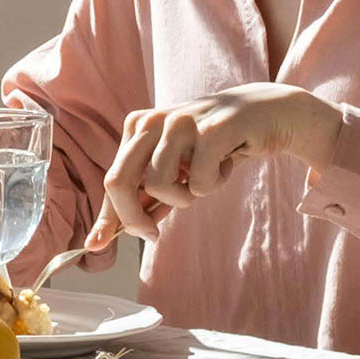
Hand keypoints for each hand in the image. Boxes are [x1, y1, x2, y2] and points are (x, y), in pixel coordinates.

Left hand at [87, 83, 344, 248]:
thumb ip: (150, 197)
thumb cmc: (215, 146)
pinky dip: (214, 183)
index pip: (113, 178)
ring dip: (187, 196)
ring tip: (206, 176)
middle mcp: (150, 121)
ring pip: (159, 186)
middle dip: (133, 218)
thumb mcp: (178, 170)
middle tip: (153, 234)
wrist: (265, 113)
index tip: (94, 245)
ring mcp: (178, 122)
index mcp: (137, 127)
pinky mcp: (209, 129)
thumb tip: (120, 233)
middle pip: (119, 181)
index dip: (105, 216)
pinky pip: (198, 183)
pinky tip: (226, 161)